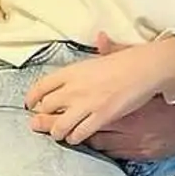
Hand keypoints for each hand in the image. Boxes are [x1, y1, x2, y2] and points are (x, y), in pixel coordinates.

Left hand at [24, 32, 174, 146]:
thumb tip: (101, 38)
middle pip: (46, 107)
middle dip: (43, 116)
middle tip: (44, 121)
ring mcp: (86, 104)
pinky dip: (74, 138)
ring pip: (59, 126)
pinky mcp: (99, 117)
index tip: (30, 103)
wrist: (145, 69)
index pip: (41, 86)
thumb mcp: (107, 52)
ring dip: (57, 132)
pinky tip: (76, 137)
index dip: (32, 97)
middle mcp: (74, 88)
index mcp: (72, 71)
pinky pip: (79, 133)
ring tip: (59, 133)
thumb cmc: (128, 59)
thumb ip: (99, 49)